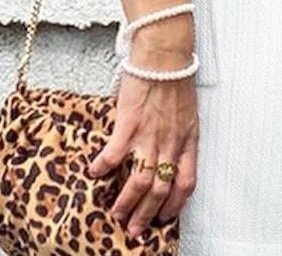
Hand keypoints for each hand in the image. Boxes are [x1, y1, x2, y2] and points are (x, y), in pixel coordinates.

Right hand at [88, 49, 198, 238]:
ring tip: (116, 212)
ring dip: (127, 202)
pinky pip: (115, 155)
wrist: (164, 54)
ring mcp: (150, 136)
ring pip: (141, 182)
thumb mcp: (187, 111)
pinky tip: (94, 173)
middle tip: (135, 228)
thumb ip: (178, 134)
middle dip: (147, 215)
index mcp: (187, 140)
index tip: (165, 216)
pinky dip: (103, 168)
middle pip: (161, 190)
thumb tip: (168, 150)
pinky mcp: (130, 124)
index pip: (186, 183)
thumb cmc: (175, 76)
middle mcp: (170, 142)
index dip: (175, 205)